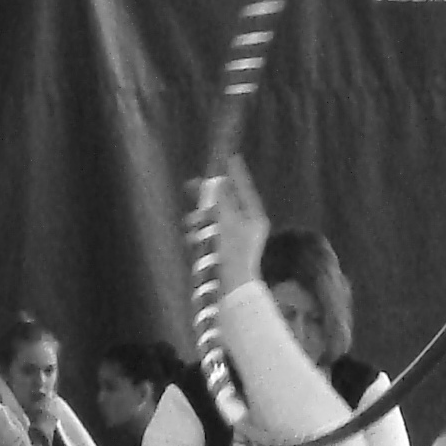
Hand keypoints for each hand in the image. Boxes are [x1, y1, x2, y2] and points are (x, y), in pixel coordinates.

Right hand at [204, 156, 271, 298]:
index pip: (244, 189)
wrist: (231, 287)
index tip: (229, 157)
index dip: (235, 174)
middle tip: (191, 185)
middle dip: (207, 198)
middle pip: (226, 203)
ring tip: (191, 223)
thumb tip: (217, 182)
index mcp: (254, 216)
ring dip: (200, 219)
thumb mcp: (227, 219)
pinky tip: (193, 238)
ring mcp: (234, 241)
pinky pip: (207, 236)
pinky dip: (199, 235)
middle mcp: (246, 227)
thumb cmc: (233, 251)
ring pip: (213, 220)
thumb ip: (221, 199)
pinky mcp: (221, 253)